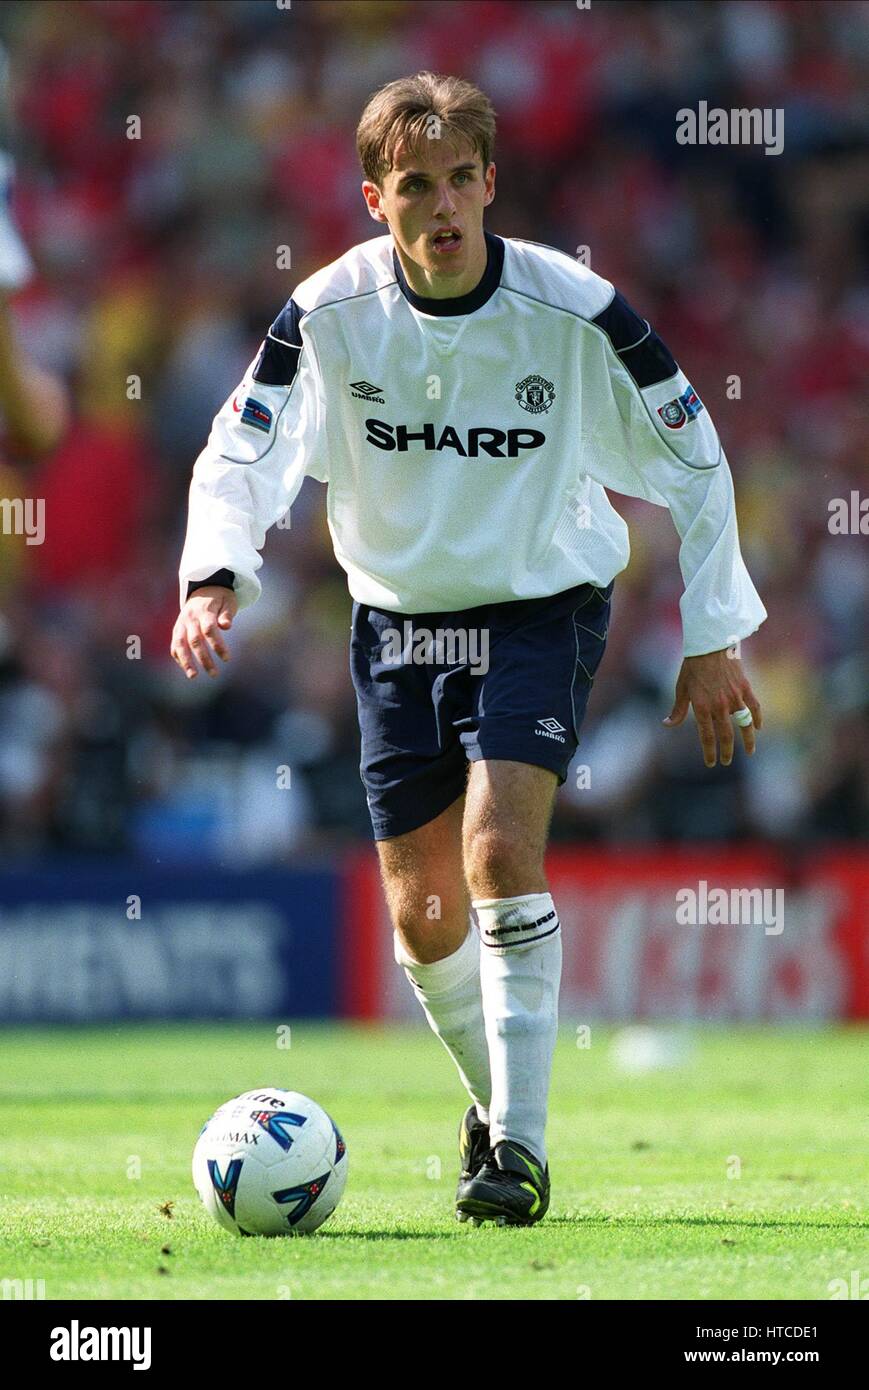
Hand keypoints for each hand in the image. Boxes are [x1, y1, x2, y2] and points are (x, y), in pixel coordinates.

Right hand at [170, 586, 237, 678]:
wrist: (203, 587)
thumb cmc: (220, 597)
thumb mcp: (228, 601)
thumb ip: (227, 614)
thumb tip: (227, 626)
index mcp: (204, 611)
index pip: (209, 630)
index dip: (218, 645)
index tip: (227, 659)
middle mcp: (190, 618)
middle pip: (195, 640)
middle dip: (204, 659)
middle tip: (214, 674)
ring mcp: (181, 624)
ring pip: (180, 644)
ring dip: (186, 662)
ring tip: (193, 676)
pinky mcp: (177, 629)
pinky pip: (175, 645)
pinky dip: (179, 657)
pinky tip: (187, 669)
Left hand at [663, 650, 761, 767]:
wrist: (710, 644)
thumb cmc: (692, 665)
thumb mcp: (681, 688)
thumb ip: (678, 710)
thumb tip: (667, 724)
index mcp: (702, 707)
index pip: (707, 736)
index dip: (709, 752)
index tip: (711, 763)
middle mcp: (720, 705)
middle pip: (726, 735)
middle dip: (727, 751)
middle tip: (726, 762)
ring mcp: (734, 697)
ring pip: (744, 724)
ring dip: (748, 740)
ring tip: (750, 753)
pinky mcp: (745, 688)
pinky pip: (754, 707)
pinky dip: (758, 718)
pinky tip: (759, 728)